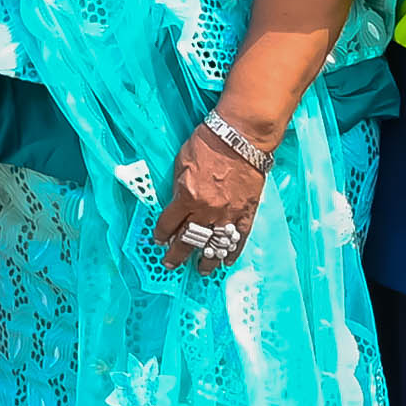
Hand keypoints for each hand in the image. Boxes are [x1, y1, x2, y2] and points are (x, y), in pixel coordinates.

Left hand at [154, 119, 268, 274]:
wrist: (241, 136)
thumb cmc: (209, 142)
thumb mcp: (181, 161)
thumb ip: (179, 186)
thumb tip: (176, 201)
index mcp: (187, 197)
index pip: (169, 223)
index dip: (161, 234)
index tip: (158, 240)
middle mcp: (206, 210)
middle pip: (189, 240)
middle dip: (177, 254)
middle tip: (171, 264)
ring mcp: (228, 213)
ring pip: (215, 244)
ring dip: (206, 260)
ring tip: (202, 269)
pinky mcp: (246, 212)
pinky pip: (239, 238)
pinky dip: (233, 251)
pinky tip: (227, 261)